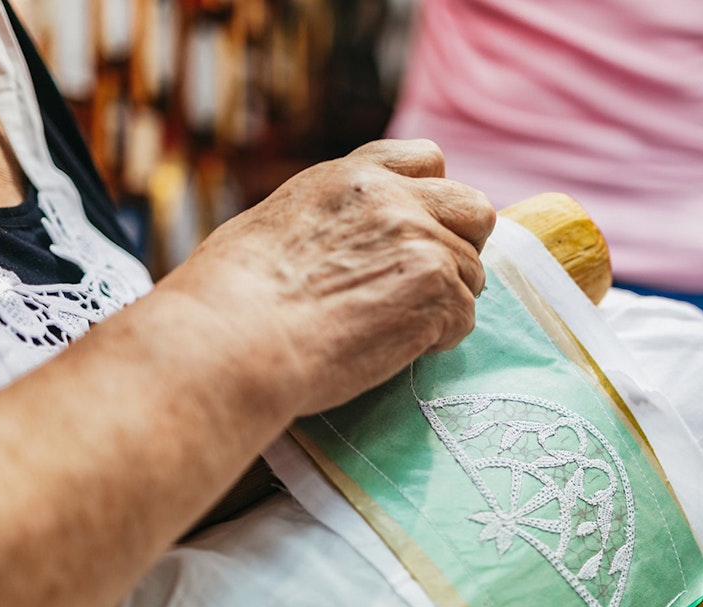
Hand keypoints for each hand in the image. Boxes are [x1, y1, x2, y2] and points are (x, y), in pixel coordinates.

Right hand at [170, 139, 494, 416]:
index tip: (414, 233)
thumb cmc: (228, 299)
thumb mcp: (274, 223)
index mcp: (350, 178)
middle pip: (474, 210)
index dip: (432, 201)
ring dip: (444, 303)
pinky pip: (463, 318)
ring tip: (393, 328)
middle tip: (424, 286)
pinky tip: (393, 349)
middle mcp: (392, 198)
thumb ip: (329, 220)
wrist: (231, 339)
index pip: (428, 160)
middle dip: (461, 247)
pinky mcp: (434, 289)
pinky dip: (438, 339)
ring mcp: (419, 240)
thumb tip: (338, 245)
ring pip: (472, 273)